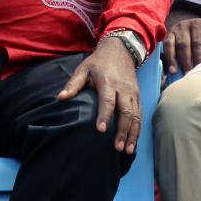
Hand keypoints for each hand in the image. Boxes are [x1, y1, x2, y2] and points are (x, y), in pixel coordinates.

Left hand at [58, 37, 140, 153]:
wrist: (120, 50)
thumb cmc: (98, 62)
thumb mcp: (83, 69)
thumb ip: (73, 85)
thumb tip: (60, 98)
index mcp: (108, 82)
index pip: (107, 101)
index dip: (105, 116)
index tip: (101, 130)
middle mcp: (123, 89)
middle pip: (126, 112)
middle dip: (122, 131)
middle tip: (117, 148)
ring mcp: (133, 93)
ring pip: (136, 116)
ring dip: (132, 134)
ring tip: (128, 150)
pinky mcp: (138, 96)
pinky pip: (140, 115)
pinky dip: (138, 130)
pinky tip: (134, 142)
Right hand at [164, 17, 200, 73]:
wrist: (197, 28)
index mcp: (200, 25)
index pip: (198, 43)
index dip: (198, 57)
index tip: (198, 69)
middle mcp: (185, 25)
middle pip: (184, 44)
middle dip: (186, 61)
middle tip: (188, 74)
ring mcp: (175, 29)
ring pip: (172, 44)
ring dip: (174, 60)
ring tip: (176, 72)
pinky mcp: (168, 35)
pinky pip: (166, 46)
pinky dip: (168, 58)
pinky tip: (171, 68)